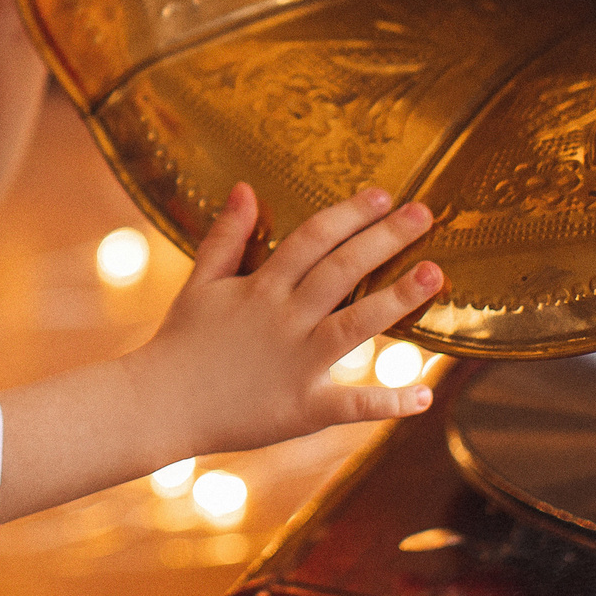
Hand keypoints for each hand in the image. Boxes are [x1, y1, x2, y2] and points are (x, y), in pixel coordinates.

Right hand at [129, 183, 442, 459]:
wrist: (159, 406)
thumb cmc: (182, 341)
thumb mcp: (201, 282)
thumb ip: (227, 236)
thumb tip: (245, 186)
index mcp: (261, 287)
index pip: (313, 239)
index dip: (349, 214)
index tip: (383, 195)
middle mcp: (284, 319)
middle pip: (342, 270)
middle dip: (385, 239)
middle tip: (425, 213)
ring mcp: (296, 364)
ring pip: (355, 325)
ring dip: (398, 299)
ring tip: (436, 274)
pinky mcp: (303, 409)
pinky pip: (352, 405)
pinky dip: (389, 402)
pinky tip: (426, 395)